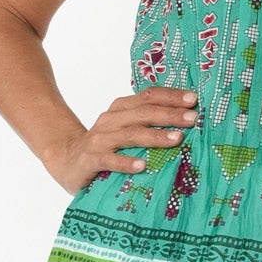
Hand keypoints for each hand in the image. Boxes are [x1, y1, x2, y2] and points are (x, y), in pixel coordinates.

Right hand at [47, 86, 200, 194]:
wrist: (67, 161)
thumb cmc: (106, 146)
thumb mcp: (126, 130)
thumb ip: (148, 124)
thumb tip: (186, 121)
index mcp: (120, 109)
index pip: (148, 96)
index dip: (171, 96)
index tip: (193, 100)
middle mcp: (110, 120)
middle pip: (143, 113)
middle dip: (170, 114)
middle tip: (192, 119)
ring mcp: (99, 140)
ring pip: (130, 135)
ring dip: (155, 136)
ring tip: (177, 139)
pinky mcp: (91, 160)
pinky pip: (110, 160)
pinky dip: (126, 162)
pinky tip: (143, 166)